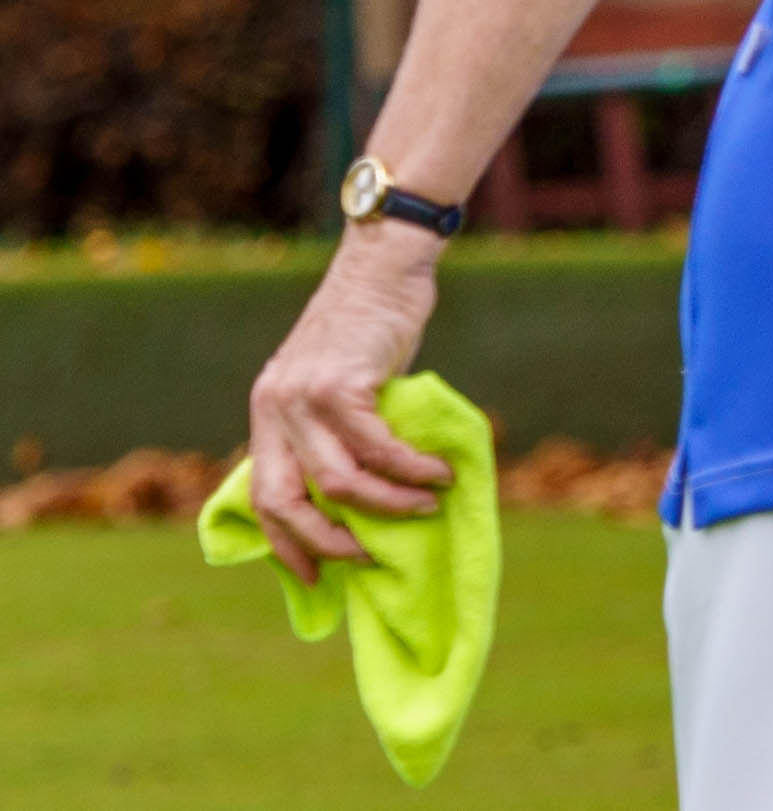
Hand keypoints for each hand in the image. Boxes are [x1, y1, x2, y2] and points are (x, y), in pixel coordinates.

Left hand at [247, 222, 453, 582]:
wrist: (384, 264)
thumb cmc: (372, 326)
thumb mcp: (335, 381)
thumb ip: (334, 428)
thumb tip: (360, 493)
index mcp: (267, 412)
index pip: (261, 497)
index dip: (286, 544)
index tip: (314, 579)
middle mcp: (273, 408)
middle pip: (286, 501)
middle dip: (327, 542)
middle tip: (371, 556)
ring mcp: (302, 396)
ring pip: (338, 481)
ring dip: (387, 505)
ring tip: (426, 507)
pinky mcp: (340, 384)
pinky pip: (377, 446)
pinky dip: (411, 468)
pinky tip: (439, 472)